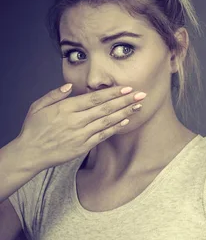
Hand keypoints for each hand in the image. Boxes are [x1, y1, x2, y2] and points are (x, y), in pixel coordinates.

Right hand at [17, 84, 145, 170]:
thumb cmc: (33, 129)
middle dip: (125, 101)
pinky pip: (103, 136)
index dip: (112, 93)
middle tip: (141, 94)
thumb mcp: (38, 106)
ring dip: (124, 113)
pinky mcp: (83, 146)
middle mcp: (76, 120)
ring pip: (107, 121)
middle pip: (105, 108)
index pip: (94, 98)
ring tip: (138, 106)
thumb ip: (55, 94)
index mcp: (66, 108)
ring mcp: (81, 134)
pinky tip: (125, 121)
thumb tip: (70, 86)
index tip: (127, 88)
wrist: (30, 153)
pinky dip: (114, 128)